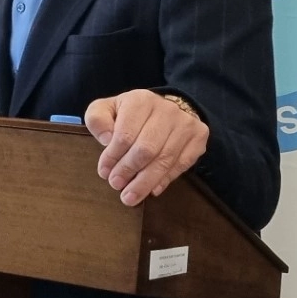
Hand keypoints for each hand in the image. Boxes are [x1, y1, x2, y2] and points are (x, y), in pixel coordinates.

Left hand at [84, 90, 208, 205]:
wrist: (163, 108)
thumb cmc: (128, 113)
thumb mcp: (105, 109)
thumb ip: (98, 120)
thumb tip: (107, 140)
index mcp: (140, 101)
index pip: (125, 135)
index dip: (113, 157)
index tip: (104, 172)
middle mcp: (167, 109)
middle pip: (146, 149)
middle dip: (129, 171)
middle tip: (116, 185)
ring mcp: (186, 123)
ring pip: (165, 160)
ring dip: (145, 182)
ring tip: (131, 196)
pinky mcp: (198, 137)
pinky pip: (182, 164)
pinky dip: (165, 179)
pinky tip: (153, 190)